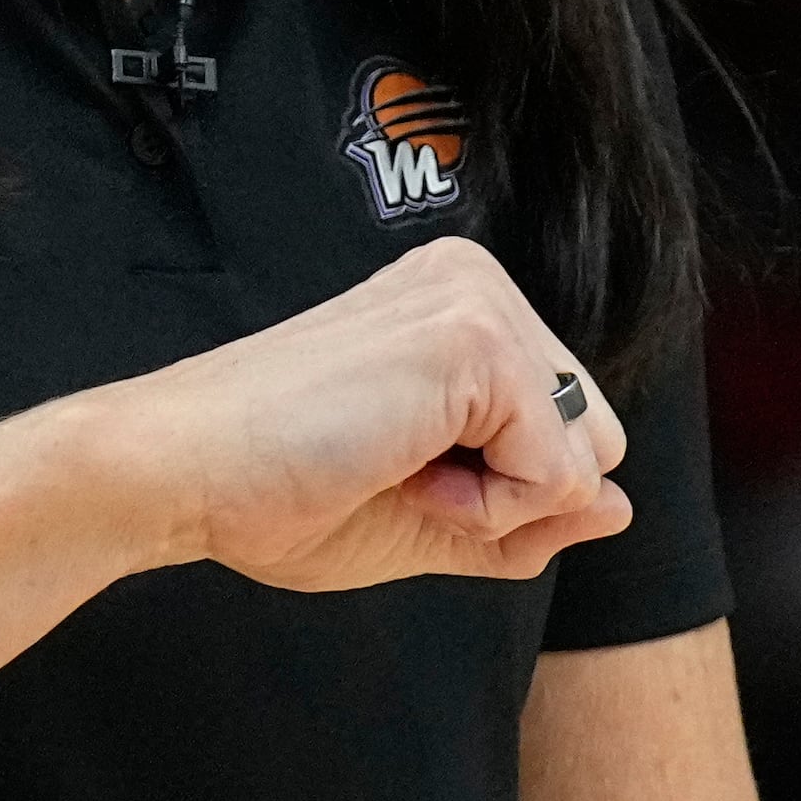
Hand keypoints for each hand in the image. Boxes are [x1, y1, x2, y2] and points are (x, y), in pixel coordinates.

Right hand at [95, 238, 634, 591]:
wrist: (179, 472)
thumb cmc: (277, 490)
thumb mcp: (430, 516)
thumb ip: (529, 514)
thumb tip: (621, 507)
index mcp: (462, 306)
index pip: (565, 431)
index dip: (498, 492)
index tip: (394, 471)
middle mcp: (479, 283)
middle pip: (593, 438)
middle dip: (512, 493)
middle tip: (396, 475)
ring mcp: (481, 303)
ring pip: (584, 459)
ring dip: (496, 503)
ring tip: (392, 467)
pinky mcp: (478, 341)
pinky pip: (558, 476)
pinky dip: (487, 508)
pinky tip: (400, 471)